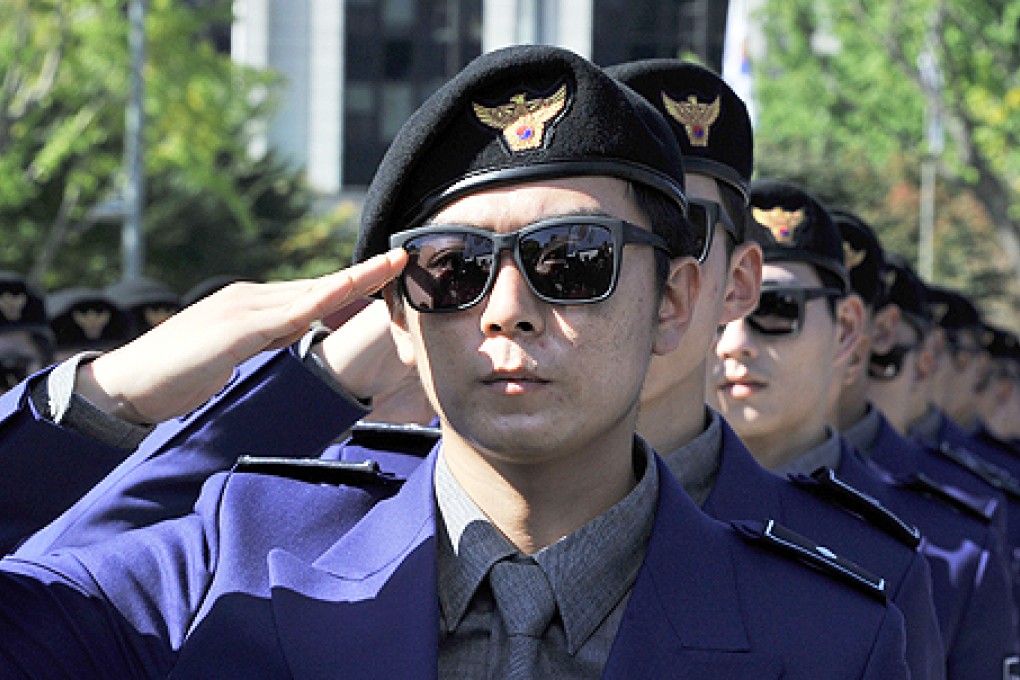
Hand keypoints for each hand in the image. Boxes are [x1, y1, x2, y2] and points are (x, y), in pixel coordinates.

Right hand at [77, 249, 406, 424]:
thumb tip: (301, 336)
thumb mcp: (237, 358)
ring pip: (313, 291)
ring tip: (393, 263)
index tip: (389, 274)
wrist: (129, 385)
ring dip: (356, 279)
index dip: (355, 284)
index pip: (315, 293)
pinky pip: (289, 314)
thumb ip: (268, 342)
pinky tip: (348, 290)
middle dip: (366, 274)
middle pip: (321, 285)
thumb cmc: (180, 376)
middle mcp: (253, 298)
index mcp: (255, 308)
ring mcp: (244, 308)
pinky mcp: (235, 328)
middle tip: (405, 256)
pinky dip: (322, 300)